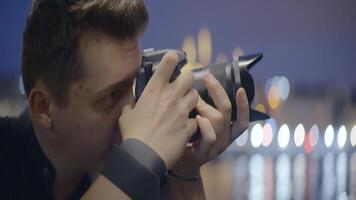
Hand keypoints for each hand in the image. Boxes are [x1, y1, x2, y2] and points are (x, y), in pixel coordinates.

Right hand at [119, 52, 198, 168]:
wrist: (143, 155)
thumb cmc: (132, 133)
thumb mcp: (125, 115)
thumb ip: (131, 106)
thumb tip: (131, 105)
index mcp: (154, 90)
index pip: (167, 64)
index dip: (172, 58)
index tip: (174, 58)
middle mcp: (171, 96)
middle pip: (189, 77)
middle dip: (188, 80)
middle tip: (183, 87)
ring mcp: (182, 111)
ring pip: (196, 96)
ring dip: (192, 99)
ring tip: (186, 106)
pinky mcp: (189, 126)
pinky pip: (196, 120)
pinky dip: (192, 123)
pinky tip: (186, 128)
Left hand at [171, 72, 249, 175]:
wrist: (178, 165)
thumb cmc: (187, 140)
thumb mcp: (198, 124)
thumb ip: (203, 110)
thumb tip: (198, 84)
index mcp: (227, 133)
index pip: (242, 119)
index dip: (244, 104)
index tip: (240, 88)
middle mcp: (225, 139)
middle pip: (227, 111)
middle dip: (217, 91)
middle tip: (206, 77)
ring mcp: (215, 147)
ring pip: (218, 120)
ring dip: (205, 106)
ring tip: (193, 100)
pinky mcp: (204, 153)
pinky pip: (210, 136)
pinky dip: (204, 125)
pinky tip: (196, 118)